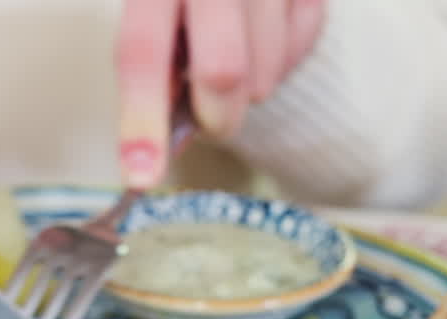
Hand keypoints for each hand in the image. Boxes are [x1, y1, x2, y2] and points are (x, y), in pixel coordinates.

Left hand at [116, 0, 325, 187]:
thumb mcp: (154, 15)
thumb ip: (153, 70)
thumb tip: (151, 149)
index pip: (142, 53)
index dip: (142, 119)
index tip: (143, 175)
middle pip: (222, 73)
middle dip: (216, 116)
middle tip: (210, 116)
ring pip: (265, 75)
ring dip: (250, 87)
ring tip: (237, 52)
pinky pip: (303, 44)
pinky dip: (282, 58)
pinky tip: (265, 33)